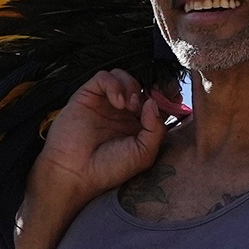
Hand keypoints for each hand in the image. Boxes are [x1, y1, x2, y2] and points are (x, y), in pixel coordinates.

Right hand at [31, 68, 184, 213]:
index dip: (166, 96)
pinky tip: (117, 102)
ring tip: (130, 106)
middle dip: (150, 89)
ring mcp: (105, 103)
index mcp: (139, 126)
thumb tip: (152, 102)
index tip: (173, 98)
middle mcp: (123, 113)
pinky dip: (113, 84)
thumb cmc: (108, 168)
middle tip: (147, 104)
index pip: (157, 102)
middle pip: (142, 85)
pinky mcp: (88, 96)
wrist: (75, 172)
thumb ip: (155, 129)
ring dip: (131, 86)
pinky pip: (104, 77)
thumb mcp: (143, 154)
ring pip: (124, 77)